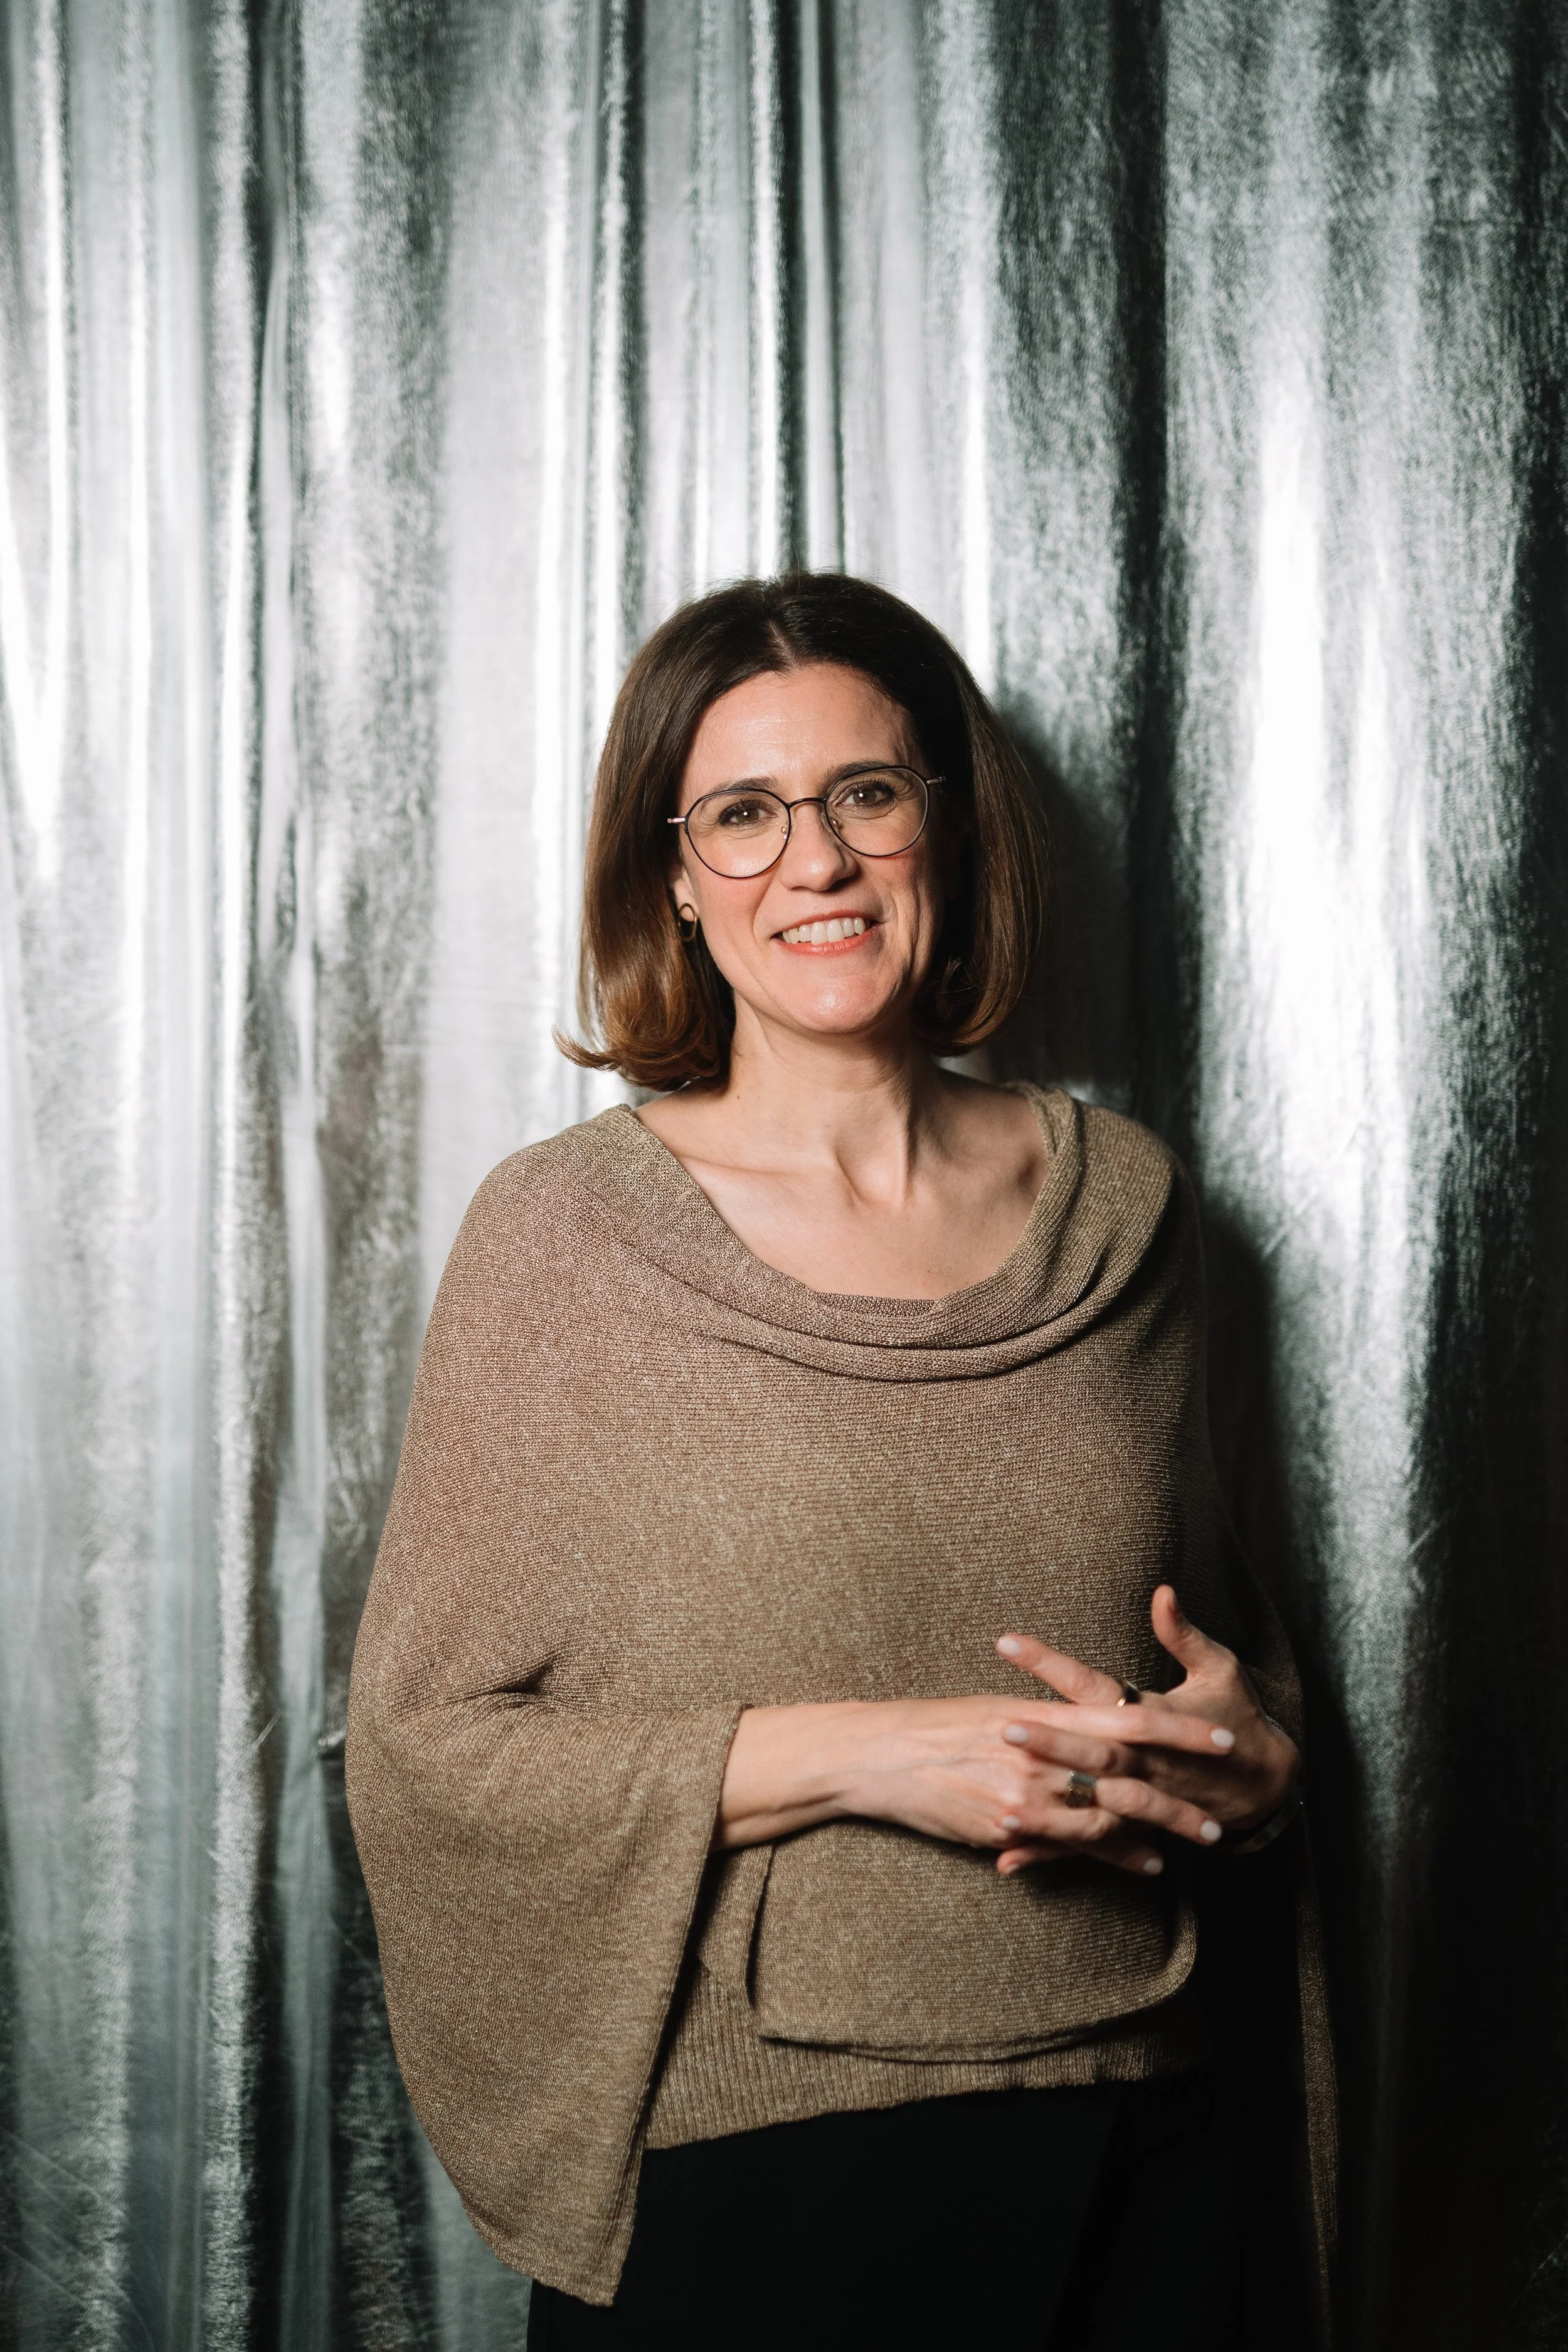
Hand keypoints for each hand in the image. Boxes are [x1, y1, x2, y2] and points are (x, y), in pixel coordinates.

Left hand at [989, 1583, 1299, 1874]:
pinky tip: (1006, 1861)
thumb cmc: (1238, 1716)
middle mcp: (1143, 1759)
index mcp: (1153, 1716)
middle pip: (1090, 1749)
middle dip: (1048, 1739)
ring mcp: (1138, 1798)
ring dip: (1045, 1807)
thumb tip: (1163, 1592)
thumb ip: (1183, 1634)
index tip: (1007, 1642)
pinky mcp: (1133, 1827)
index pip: (1094, 1685)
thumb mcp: (1220, 1669)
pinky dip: (1049, 1853)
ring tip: (999, 1806)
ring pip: (1088, 1804)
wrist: (1268, 1783)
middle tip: (1002, 1725)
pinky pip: (1087, 1844)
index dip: (1052, 1664)